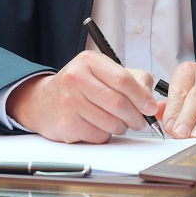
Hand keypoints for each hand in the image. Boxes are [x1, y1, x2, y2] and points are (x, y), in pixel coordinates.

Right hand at [7, 50, 156, 143]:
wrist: (44, 101)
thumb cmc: (81, 86)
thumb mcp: (104, 72)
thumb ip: (134, 79)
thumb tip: (151, 101)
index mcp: (89, 61)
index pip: (123, 79)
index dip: (141, 96)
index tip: (150, 107)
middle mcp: (76, 78)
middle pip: (119, 103)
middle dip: (136, 117)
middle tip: (140, 121)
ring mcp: (69, 101)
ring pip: (111, 122)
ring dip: (121, 127)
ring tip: (118, 122)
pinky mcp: (66, 123)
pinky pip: (99, 135)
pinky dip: (105, 135)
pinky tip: (98, 126)